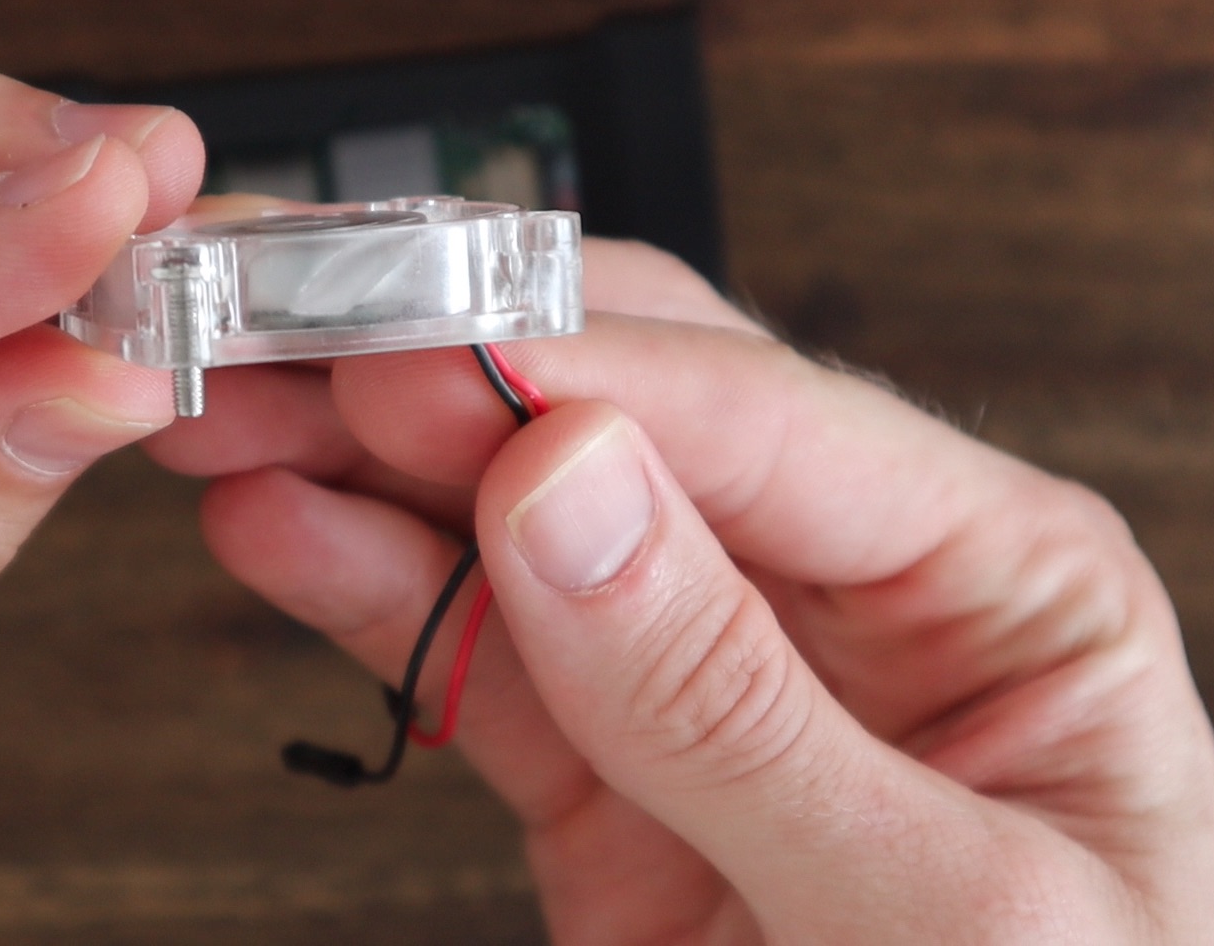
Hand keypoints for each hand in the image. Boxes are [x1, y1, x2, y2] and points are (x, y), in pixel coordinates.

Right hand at [146, 223, 1213, 941]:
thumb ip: (737, 706)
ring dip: (357, 453)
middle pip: (613, 416)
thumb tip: (567, 488)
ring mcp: (702, 672)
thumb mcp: (941, 911)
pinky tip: (274, 524)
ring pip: (508, 517)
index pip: (758, 413)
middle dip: (429, 362)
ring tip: (225, 405)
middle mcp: (838, 591)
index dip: (567, 367)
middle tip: (275, 326)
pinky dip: (362, 584)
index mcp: (988, 575)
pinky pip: (469, 654)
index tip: (406, 344)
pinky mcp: (599, 768)